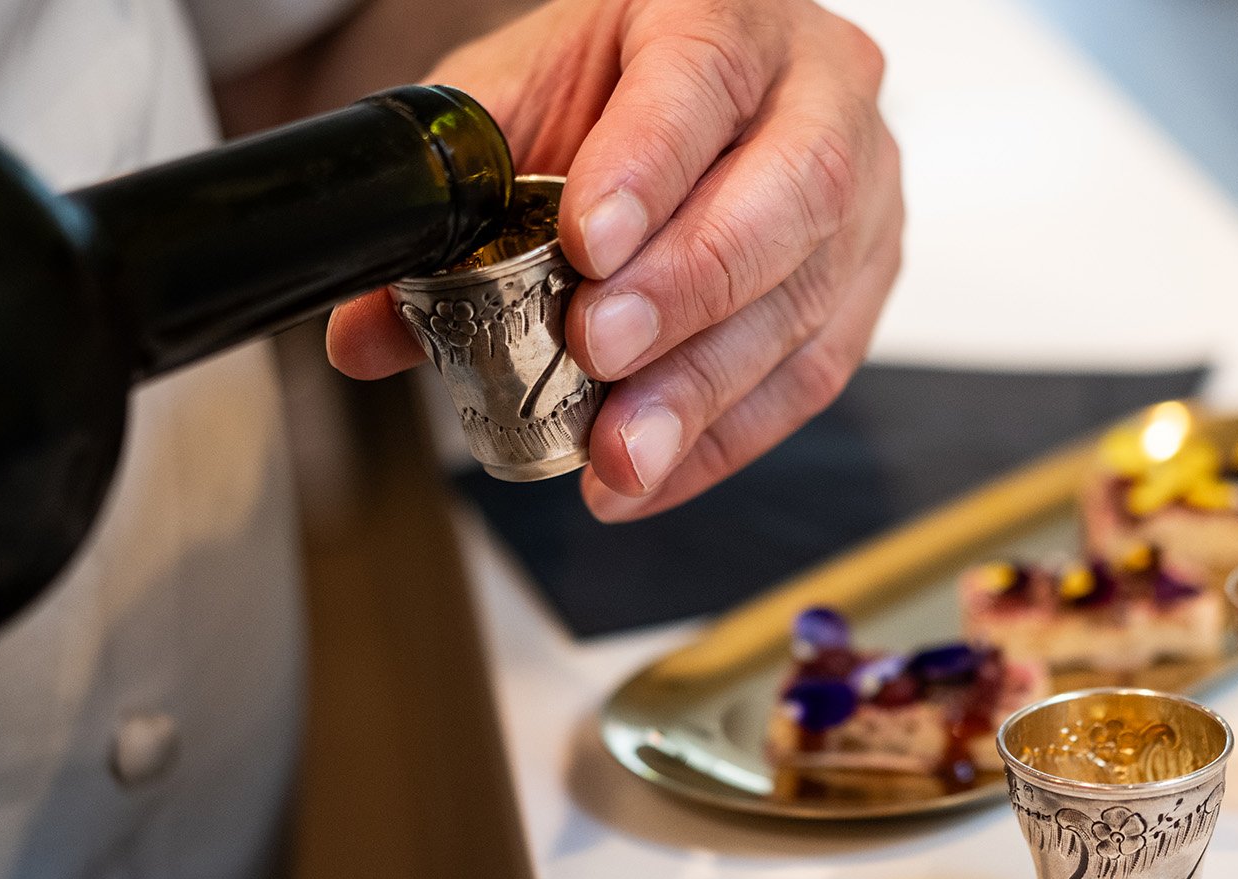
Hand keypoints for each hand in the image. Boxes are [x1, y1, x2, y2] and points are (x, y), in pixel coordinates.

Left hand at [324, 0, 902, 521]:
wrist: (693, 86)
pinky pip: (817, 369)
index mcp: (727, 13)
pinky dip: (727, 437)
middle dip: (688, 289)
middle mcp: (818, 90)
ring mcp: (866, 184)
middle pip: (792, 193)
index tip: (586, 247)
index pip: (702, 78)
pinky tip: (650, 474)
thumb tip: (369, 334)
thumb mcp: (514, 103)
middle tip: (598, 352)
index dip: (647, 168)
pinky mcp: (869, 274)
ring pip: (810, 295)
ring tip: (618, 452)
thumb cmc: (610, 86)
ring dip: (705, 390)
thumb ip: (446, 201)